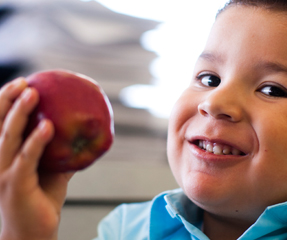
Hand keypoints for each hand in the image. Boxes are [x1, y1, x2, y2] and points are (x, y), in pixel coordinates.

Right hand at [0, 78, 72, 239]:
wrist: (31, 235)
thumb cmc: (40, 202)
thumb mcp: (52, 173)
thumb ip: (60, 154)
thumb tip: (83, 137)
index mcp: (2, 157)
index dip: (4, 102)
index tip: (22, 83)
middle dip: (6, 99)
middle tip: (25, 81)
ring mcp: (1, 174)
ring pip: (7, 137)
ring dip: (19, 113)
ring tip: (33, 93)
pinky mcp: (13, 186)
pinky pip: (25, 159)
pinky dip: (36, 141)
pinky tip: (48, 126)